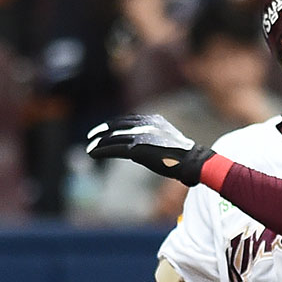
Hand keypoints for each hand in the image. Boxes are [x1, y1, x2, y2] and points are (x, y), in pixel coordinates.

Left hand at [86, 115, 213, 185]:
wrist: (192, 161)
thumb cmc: (186, 157)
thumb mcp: (171, 143)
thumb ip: (157, 141)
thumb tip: (151, 150)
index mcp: (153, 121)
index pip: (128, 120)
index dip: (114, 124)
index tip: (105, 129)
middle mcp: (145, 125)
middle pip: (117, 126)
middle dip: (103, 131)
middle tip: (91, 136)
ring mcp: (140, 136)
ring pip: (113, 138)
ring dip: (99, 143)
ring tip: (89, 148)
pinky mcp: (136, 149)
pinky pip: (114, 149)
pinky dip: (101, 150)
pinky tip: (93, 153)